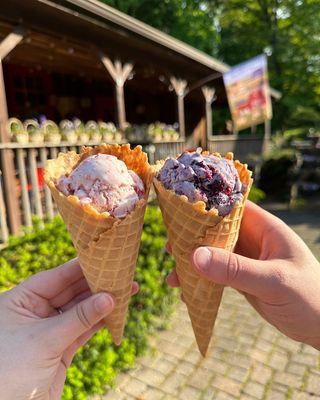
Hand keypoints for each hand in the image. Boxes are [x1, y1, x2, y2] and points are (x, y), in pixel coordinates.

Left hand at [0, 259, 138, 399]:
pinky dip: (99, 322)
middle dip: (96, 284)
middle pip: (70, 292)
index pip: (54, 278)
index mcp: (19, 301)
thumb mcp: (44, 340)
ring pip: (80, 311)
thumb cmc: (10, 373)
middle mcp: (34, 312)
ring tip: (127, 290)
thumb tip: (109, 298)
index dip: (79, 268)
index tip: (103, 258)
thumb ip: (79, 318)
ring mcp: (48, 330)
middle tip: (121, 274)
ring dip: (102, 303)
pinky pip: (83, 330)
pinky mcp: (60, 349)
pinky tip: (116, 312)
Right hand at [167, 201, 319, 348]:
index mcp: (264, 228)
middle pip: (216, 229)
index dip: (206, 205)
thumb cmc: (309, 296)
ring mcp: (246, 259)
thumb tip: (195, 256)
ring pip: (213, 252)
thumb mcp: (272, 281)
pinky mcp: (242, 278)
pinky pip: (216, 273)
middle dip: (192, 236)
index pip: (232, 207)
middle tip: (170, 245)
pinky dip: (200, 279)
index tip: (179, 209)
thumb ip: (235, 269)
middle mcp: (253, 239)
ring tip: (173, 273)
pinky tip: (186, 289)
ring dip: (193, 260)